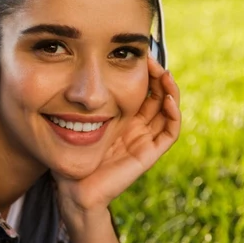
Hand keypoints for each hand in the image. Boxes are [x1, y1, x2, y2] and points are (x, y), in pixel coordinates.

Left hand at [54, 55, 180, 224]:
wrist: (74, 188)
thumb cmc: (69, 155)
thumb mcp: (75, 118)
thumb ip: (82, 99)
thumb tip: (80, 69)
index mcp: (122, 118)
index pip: (142, 89)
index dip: (145, 72)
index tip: (140, 54)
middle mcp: (136, 128)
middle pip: (158, 96)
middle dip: (158, 76)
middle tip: (152, 60)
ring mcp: (144, 140)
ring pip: (168, 111)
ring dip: (170, 91)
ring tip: (164, 74)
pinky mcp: (149, 154)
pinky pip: (169, 133)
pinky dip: (173, 115)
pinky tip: (167, 99)